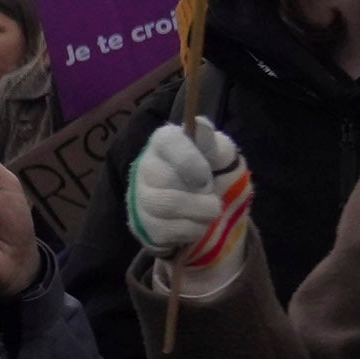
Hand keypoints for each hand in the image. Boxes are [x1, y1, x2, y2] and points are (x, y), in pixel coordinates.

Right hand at [127, 122, 256, 298]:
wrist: (201, 205)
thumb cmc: (209, 171)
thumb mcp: (219, 153)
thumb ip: (214, 142)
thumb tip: (201, 127)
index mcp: (164, 141)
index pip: (167, 142)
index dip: (187, 159)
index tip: (205, 176)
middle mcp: (145, 166)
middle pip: (164, 180)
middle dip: (198, 194)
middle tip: (213, 197)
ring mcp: (140, 197)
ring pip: (165, 207)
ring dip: (198, 213)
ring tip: (210, 212)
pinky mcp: (142, 224)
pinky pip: (165, 231)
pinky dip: (191, 231)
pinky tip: (196, 223)